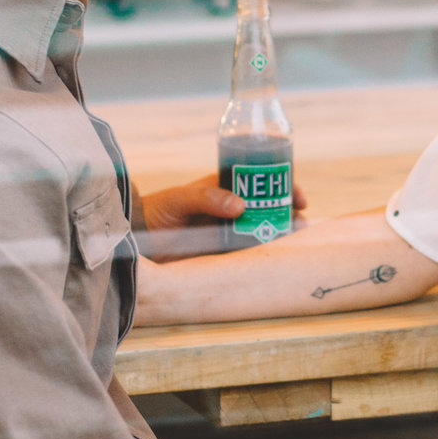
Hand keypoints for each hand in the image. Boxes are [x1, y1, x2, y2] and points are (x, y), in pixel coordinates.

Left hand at [136, 173, 312, 260]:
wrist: (135, 246)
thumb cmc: (154, 215)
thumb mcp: (177, 200)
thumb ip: (205, 198)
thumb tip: (240, 205)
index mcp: (220, 190)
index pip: (258, 183)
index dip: (281, 185)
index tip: (297, 195)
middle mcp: (228, 210)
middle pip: (267, 205)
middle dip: (288, 208)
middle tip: (302, 216)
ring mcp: (227, 233)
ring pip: (263, 228)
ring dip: (283, 229)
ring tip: (298, 234)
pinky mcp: (223, 256)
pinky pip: (250, 253)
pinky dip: (267, 252)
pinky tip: (280, 254)